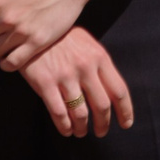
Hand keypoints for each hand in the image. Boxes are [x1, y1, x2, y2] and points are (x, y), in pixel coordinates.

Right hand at [19, 28, 133, 137]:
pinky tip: (66, 130)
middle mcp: (85, 68)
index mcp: (100, 58)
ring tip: (81, 132)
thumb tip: (112, 92)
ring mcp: (65, 77)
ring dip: (83, 128)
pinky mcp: (45, 83)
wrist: (33, 27)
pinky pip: (59, 113)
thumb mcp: (88, 44)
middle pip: (102, 106)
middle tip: (102, 132)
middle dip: (103, 124)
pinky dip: (65, 127)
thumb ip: (101, 65)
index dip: (125, 111)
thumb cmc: (63, 38)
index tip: (126, 124)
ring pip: (81, 113)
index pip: (119, 91)